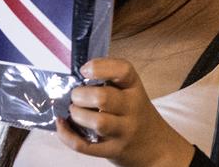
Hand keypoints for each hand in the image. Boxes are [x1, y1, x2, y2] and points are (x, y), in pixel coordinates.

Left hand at [56, 58, 195, 166]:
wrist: (156, 147)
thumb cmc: (135, 113)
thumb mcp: (130, 92)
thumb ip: (109, 82)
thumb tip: (72, 77)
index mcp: (134, 87)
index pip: (123, 71)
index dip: (100, 67)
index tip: (84, 70)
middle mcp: (132, 108)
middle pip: (104, 98)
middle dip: (81, 95)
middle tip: (75, 96)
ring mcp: (124, 131)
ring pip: (98, 122)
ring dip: (78, 115)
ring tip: (73, 111)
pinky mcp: (114, 151)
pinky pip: (86, 146)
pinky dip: (68, 136)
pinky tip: (62, 126)